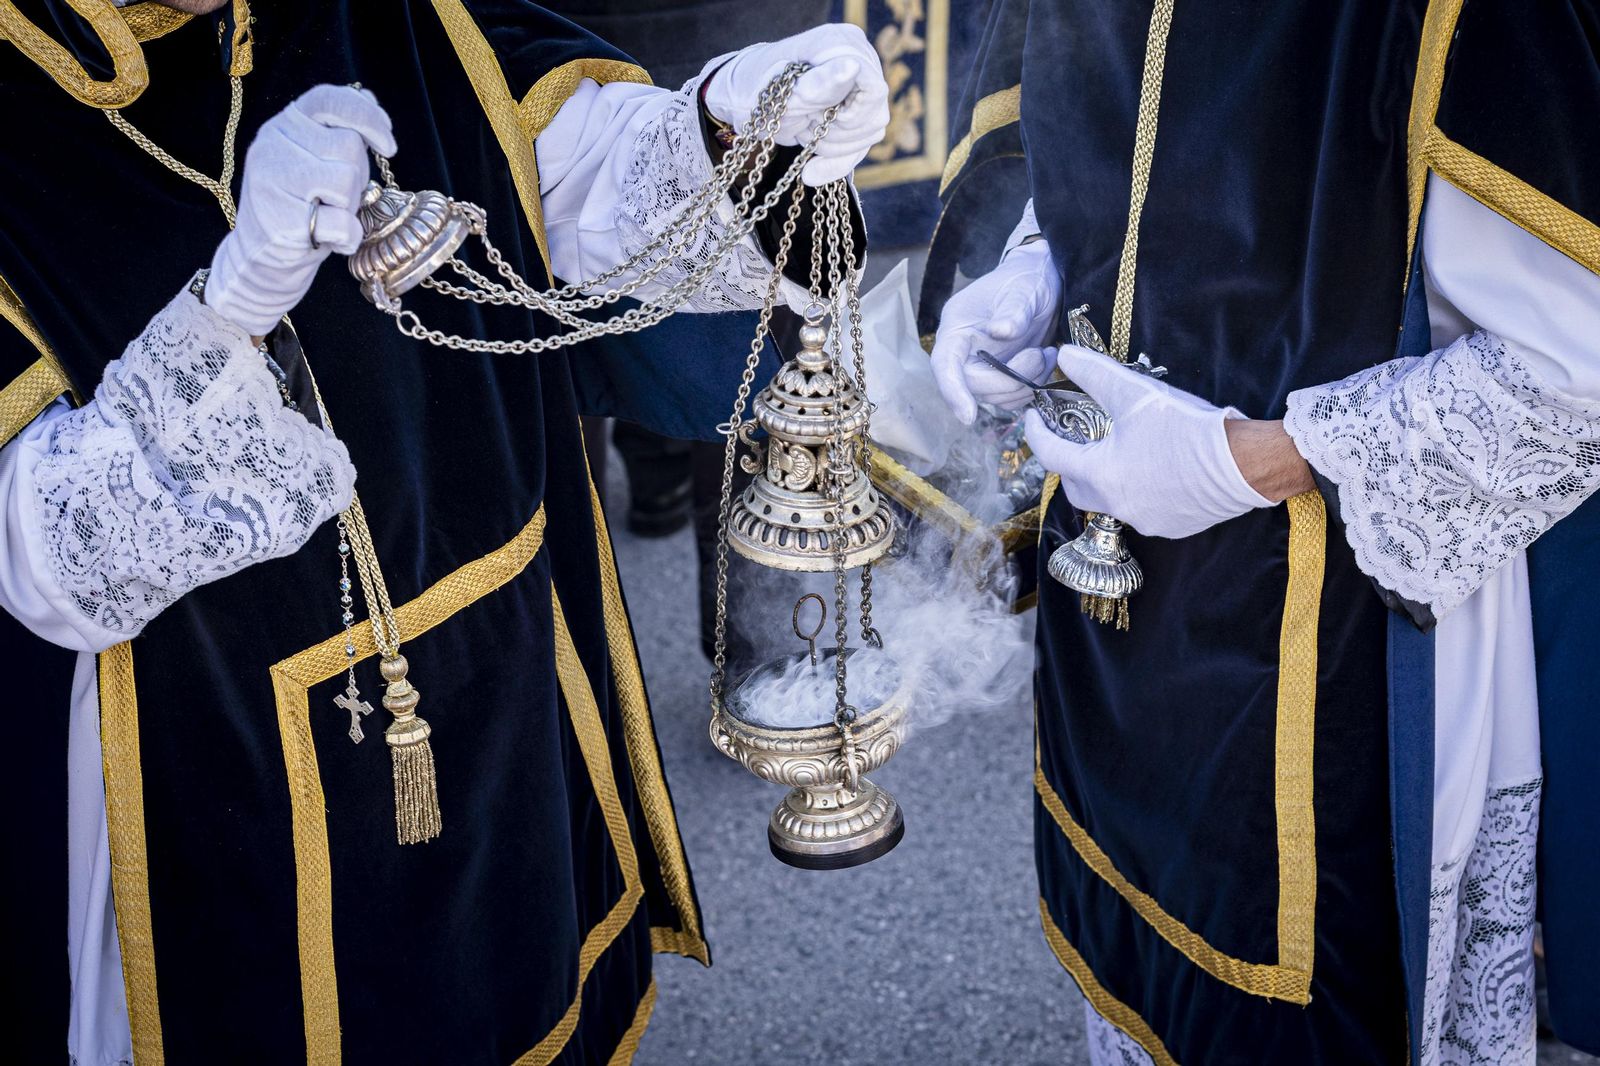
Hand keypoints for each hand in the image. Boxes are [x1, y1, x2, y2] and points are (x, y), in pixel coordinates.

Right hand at [205, 85, 396, 337]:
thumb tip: (371, 99)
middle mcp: (273, 144)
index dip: (367, 116)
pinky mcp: (280, 219)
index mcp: (285, 124)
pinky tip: (328, 239)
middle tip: (335, 199)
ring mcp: (272, 180)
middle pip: (348, 146)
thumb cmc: (300, 206)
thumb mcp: (316, 160)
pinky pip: (341, 223)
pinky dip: (347, 237)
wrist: (260, 258)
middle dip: (358, 178)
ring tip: (327, 215)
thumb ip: (338, 132)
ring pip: (347, 182)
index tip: (388, 146)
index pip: (330, 99)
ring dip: (350, 207)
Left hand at [704, 24, 889, 185]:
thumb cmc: (757, 86)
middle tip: (801, 120)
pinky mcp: (858, 114)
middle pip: (874, 118)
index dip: (851, 115)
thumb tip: (852, 67)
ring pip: (869, 136)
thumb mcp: (783, 90)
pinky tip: (811, 171)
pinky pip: (860, 150)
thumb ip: (820, 82)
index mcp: (845, 44)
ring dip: (830, 145)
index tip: (817, 117)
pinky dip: (833, 164)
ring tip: (803, 127)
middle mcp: (861, 61)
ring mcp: (862, 89)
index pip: (874, 90)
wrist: (745, 98)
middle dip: (833, 132)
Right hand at [930, 240, 1061, 423]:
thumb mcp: (1023, 289)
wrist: (1042, 280)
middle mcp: (963, 351)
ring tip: (1047, 354)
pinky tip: (1045, 361)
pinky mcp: (1000, 374)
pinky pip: (1010, 396)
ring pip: (994, 395)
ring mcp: (981, 365)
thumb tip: (1001, 332)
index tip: (968, 416)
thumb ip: (1013, 310)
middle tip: (1040, 355)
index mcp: (957, 329)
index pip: (945, 366)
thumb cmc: (1027, 279)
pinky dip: (1030, 387)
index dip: (953, 391)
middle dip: (1009, 380)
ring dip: (1025, 383)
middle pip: (974, 385)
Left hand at [1023, 345, 1275, 538]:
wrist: (1245, 463)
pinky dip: (1134, 490)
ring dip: (1102, 478)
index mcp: (1100, 475)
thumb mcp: (1135, 393)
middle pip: (1074, 485)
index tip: (1032, 416)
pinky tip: (1150, 469)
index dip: (1036, 432)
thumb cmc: (1188, 428)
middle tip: (1072, 436)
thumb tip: (1064, 356)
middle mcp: (1115, 505)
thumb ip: (1094, 374)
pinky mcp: (1169, 527)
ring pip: (1107, 500)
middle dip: (1067, 461)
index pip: (1050, 454)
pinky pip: (1138, 509)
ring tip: (1114, 450)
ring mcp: (1143, 520)